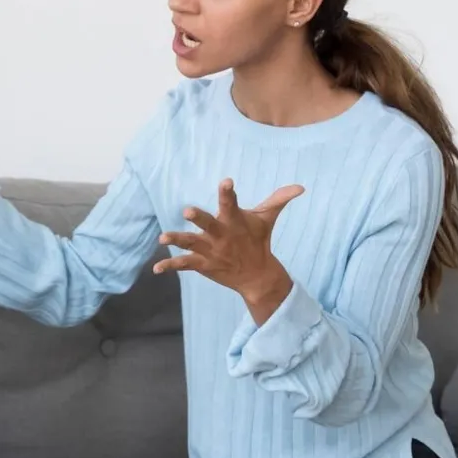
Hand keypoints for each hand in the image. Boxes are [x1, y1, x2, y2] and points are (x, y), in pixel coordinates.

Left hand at [154, 179, 303, 321]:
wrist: (258, 276)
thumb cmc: (259, 241)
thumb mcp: (268, 219)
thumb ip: (278, 200)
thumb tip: (301, 187)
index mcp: (235, 221)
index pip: (231, 203)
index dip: (228, 192)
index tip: (226, 181)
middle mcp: (222, 236)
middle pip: (209, 224)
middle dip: (199, 218)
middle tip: (187, 210)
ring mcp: (211, 251)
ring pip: (191, 244)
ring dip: (177, 240)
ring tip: (162, 238)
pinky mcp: (203, 264)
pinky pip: (184, 264)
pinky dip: (170, 266)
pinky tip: (156, 268)